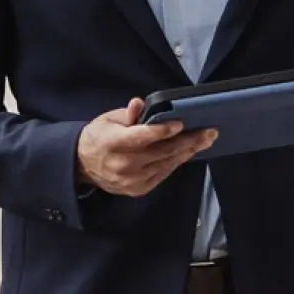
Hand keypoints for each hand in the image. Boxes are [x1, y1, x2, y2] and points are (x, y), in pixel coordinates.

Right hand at [76, 97, 217, 197]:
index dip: (161, 131)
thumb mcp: (109, 119)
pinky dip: (176, 162)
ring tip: (204, 140)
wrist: (83, 164)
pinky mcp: (137, 189)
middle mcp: (123, 164)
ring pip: (166, 164)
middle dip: (188, 141)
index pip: (140, 137)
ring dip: (187, 151)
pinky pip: (163, 174)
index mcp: (113, 143)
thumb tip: (139, 103)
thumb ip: (128, 114)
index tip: (180, 124)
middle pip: (161, 152)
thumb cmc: (100, 135)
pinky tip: (188, 151)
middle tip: (209, 132)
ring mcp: (131, 180)